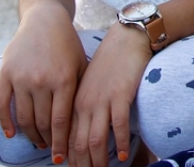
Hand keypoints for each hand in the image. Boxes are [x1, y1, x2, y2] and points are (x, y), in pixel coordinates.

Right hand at [0, 4, 86, 161]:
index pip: (61, 122)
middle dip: (46, 142)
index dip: (60, 143)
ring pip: (24, 118)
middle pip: (42, 123)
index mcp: (65, 80)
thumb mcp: (81, 66)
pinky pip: (3, 105)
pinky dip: (6, 123)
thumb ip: (79, 93)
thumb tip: (84, 125)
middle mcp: (42, 80)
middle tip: (49, 150)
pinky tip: (12, 134)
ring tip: (37, 142)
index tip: (60, 158)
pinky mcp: (6, 73)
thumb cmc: (67, 46)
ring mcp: (22, 77)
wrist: (45, 20)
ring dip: (30, 135)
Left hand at [67, 23, 151, 166]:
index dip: (68, 156)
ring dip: (98, 160)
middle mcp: (84, 103)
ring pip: (95, 139)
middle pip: (78, 142)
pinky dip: (119, 144)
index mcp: (74, 101)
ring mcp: (101, 100)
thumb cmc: (110, 62)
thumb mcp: (90, 84)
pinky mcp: (120, 96)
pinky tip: (122, 156)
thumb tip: (86, 127)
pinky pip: (118, 126)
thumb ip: (85, 104)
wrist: (126, 39)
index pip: (66, 136)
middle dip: (81, 164)